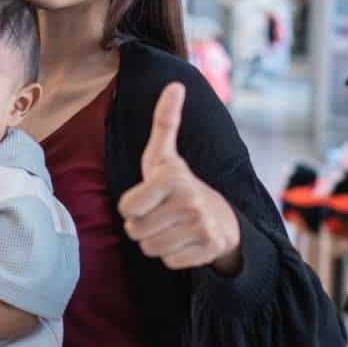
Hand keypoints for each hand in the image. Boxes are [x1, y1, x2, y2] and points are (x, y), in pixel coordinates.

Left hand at [118, 84, 241, 273]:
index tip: (149, 198)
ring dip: (156, 242)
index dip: (132, 207)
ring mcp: (202, 225)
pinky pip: (170, 262)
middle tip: (161, 214)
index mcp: (172, 177)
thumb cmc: (179, 184)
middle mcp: (189, 200)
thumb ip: (165, 121)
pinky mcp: (209, 248)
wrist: (221, 216)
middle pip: (136, 232)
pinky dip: (173, 256)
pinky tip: (185, 241)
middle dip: (142, 227)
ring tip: (171, 227)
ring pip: (151, 249)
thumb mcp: (165, 155)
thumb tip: (175, 84)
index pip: (126, 209)